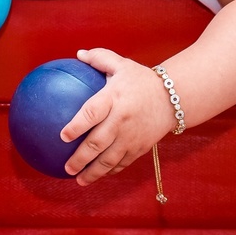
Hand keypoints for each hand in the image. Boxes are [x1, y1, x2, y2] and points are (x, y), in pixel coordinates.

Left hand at [60, 48, 177, 185]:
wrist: (173, 98)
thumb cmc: (142, 80)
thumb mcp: (122, 64)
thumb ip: (100, 58)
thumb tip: (78, 54)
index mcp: (115, 98)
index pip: (92, 113)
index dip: (77, 125)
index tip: (62, 136)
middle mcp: (122, 120)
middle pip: (98, 143)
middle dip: (80, 158)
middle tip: (66, 167)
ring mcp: (132, 136)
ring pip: (109, 159)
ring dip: (93, 172)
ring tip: (78, 180)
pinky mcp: (140, 147)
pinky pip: (122, 163)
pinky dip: (109, 171)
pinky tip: (97, 176)